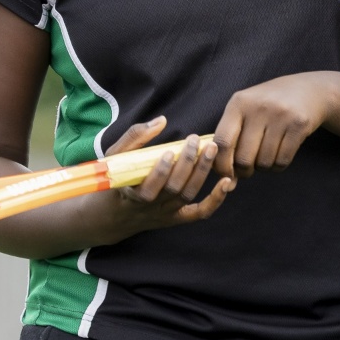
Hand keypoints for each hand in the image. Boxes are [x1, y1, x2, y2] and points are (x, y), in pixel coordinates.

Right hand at [105, 117, 232, 233]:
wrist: (113, 215)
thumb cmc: (115, 179)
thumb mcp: (114, 158)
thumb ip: (134, 138)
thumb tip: (161, 120)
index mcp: (130, 194)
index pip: (148, 190)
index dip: (160, 172)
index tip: (168, 151)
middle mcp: (150, 208)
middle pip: (173, 189)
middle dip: (186, 164)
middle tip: (195, 141)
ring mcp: (165, 214)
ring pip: (187, 195)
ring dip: (201, 172)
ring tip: (211, 149)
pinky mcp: (177, 218)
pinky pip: (199, 213)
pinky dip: (215, 200)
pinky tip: (227, 182)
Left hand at [213, 73, 339, 177]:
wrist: (309, 90)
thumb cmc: (270, 105)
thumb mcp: (246, 108)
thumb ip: (231, 137)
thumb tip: (225, 179)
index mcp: (239, 103)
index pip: (222, 142)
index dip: (222, 164)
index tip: (226, 173)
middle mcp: (258, 107)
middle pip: (244, 158)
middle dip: (245, 171)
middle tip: (249, 167)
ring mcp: (280, 115)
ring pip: (264, 162)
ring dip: (264, 167)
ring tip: (266, 155)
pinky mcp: (299, 125)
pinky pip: (282, 161)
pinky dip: (278, 165)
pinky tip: (279, 154)